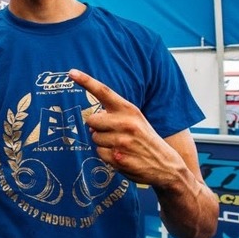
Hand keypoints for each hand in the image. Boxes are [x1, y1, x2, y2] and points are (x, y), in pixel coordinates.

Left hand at [68, 68, 185, 187]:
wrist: (166, 165)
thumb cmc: (144, 139)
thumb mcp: (136, 120)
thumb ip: (114, 115)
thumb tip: (92, 121)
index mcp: (129, 109)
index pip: (104, 91)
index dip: (86, 81)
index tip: (71, 72)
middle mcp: (125, 123)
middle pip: (91, 120)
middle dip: (96, 127)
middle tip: (112, 133)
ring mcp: (122, 141)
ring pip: (94, 138)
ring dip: (103, 143)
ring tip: (120, 146)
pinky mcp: (118, 158)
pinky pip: (99, 153)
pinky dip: (106, 156)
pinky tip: (121, 156)